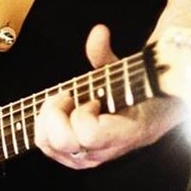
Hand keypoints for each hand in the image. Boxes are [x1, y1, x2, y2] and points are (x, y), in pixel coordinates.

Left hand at [34, 24, 185, 168]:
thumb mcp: (124, 72)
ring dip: (49, 117)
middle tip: (70, 97)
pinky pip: (44, 145)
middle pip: (61, 140)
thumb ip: (106, 55)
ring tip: (66, 103)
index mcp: (124, 133)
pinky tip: (61, 112)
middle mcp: (103, 152)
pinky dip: (45, 124)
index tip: (93, 99)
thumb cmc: (135, 91)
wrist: (147, 116)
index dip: (83, 111)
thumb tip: (99, 32)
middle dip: (58, 112)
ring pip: (47, 143)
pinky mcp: (73, 157)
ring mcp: (86, 158)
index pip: (88, 133)